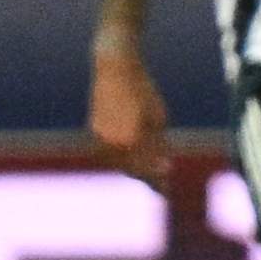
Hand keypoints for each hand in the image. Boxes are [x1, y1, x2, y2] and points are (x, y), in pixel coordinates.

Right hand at [87, 33, 171, 184]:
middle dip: (146, 178)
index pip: (145, 169)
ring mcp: (98, 137)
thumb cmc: (142, 91)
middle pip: (130, 169)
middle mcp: (111, 142)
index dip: (157, 181)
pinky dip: (120, 159)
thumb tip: (165, 165)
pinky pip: (107, 153)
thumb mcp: (158, 118)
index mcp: (130, 140)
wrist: (114, 69)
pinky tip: (132, 161)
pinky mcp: (92, 131)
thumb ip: (158, 144)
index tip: (168, 190)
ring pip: (116, 163)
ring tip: (150, 177)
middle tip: (162, 188)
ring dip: (132, 170)